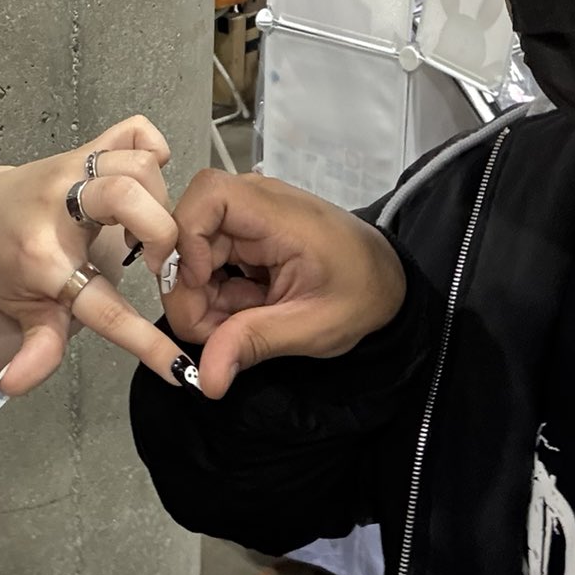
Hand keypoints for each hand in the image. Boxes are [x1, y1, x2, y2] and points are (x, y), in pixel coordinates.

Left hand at [0, 116, 188, 398]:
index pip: (104, 306)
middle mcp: (57, 207)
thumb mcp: (20, 313)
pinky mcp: (81, 150)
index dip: (144, 341)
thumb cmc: (0, 269)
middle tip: (158, 262)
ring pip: (135, 162)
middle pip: (128, 196)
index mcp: (44, 260)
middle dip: (162, 233)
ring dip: (159, 197)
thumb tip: (14, 390)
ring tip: (150, 227)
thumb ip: (34, 349)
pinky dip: (152, 143)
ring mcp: (69, 171)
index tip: (178, 368)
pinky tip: (156, 169)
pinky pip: (129, 129)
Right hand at [163, 170, 405, 398]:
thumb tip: (207, 380)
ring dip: (206, 301)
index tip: (201, 284)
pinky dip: (217, 298)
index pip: (207, 195)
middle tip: (221, 335)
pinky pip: (208, 266)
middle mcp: (255, 206)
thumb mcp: (311, 326)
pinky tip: (246, 315)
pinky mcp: (243, 240)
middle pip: (188, 237)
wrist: (385, 283)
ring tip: (242, 328)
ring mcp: (246, 222)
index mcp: (279, 215)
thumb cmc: (361, 294)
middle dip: (194, 293)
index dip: (188, 238)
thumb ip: (254, 343)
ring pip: (192, 258)